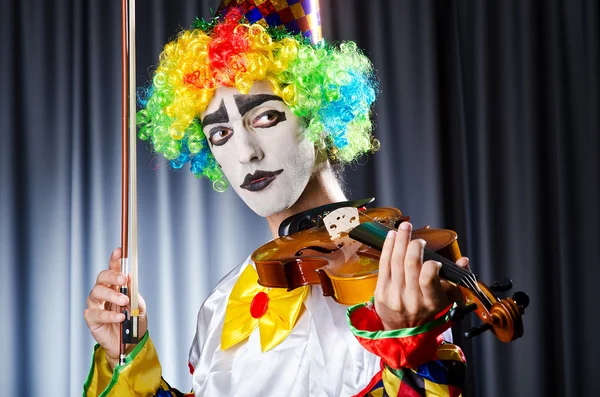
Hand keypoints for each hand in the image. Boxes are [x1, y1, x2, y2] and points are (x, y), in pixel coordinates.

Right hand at [83, 248, 147, 367]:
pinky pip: (96, 313)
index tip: (119, 251)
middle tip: (124, 280)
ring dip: (111, 295)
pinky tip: (120, 317)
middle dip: (112, 276)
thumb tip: (129, 280)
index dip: (115, 259)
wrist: (130, 344)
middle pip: (101, 278)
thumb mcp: (140, 307)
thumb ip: (134, 294)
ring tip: (124, 301)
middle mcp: (103, 293)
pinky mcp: (92, 319)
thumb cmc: (134, 322)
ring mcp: (96, 305)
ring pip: (96, 293)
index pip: (113, 269)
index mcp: (115, 286)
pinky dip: (109, 314)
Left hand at [374, 222, 469, 329]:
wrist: (404, 334)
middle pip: (410, 264)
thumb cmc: (428, 315)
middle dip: (414, 245)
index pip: (428, 278)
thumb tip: (463, 260)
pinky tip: (391, 237)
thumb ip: (455, 280)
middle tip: (418, 238)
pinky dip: (387, 248)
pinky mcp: (380, 293)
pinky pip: (383, 265)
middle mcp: (411, 299)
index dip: (431, 264)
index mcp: (430, 302)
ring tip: (405, 227)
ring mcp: (394, 295)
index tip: (434, 260)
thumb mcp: (447, 301)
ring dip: (400, 240)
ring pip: (395, 261)